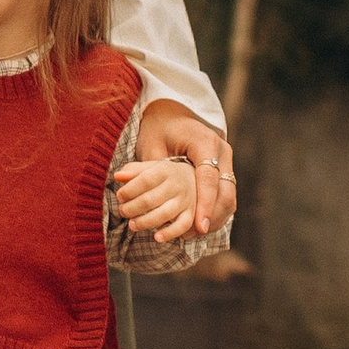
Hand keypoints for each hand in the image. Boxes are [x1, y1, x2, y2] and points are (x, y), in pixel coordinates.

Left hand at [115, 151, 201, 242]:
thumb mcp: (150, 167)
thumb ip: (133, 170)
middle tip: (122, 211)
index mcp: (165, 169)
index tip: (120, 196)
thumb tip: (118, 176)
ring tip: (132, 225)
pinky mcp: (191, 213)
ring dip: (145, 222)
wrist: (193, 177)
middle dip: (132, 208)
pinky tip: (156, 237)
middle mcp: (177, 185)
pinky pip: (182, 226)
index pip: (145, 180)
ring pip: (164, 214)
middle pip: (151, 199)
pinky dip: (169, 233)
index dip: (129, 190)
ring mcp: (185, 200)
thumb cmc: (163, 174)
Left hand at [137, 100, 233, 238]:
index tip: (199, 225)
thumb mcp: (151, 142)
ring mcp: (226, 161)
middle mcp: (221, 151)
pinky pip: (226, 197)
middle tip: (198, 233)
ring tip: (196, 234)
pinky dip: (215, 213)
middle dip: (212, 215)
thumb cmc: (160, 128)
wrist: (174, 115)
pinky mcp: (224, 171)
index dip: (204, 203)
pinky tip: (200, 227)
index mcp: (204, 142)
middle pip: (225, 190)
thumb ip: (144, 165)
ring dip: (215, 217)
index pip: (208, 176)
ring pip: (229, 197)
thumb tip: (120, 179)